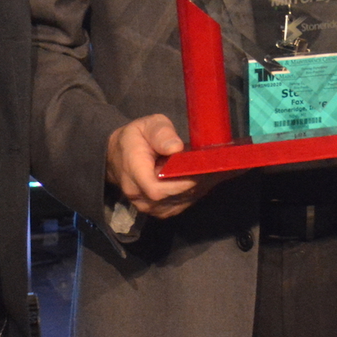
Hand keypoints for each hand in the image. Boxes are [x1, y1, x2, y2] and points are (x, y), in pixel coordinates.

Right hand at [105, 114, 233, 218]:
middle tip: (215, 165)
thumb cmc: (136, 138)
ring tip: (213, 168)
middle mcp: (140, 196)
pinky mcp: (161, 210)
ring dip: (200, 187)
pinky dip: (197, 191)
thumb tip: (176, 147)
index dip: (180, 184)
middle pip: (173, 197)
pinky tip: (206, 176)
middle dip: (196, 181)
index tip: (199, 170)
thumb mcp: (147, 125)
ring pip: (181, 202)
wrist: (120, 157)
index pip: (156, 190)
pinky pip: (182, 204)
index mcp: (133, 173)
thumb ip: (160, 133)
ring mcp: (151, 207)